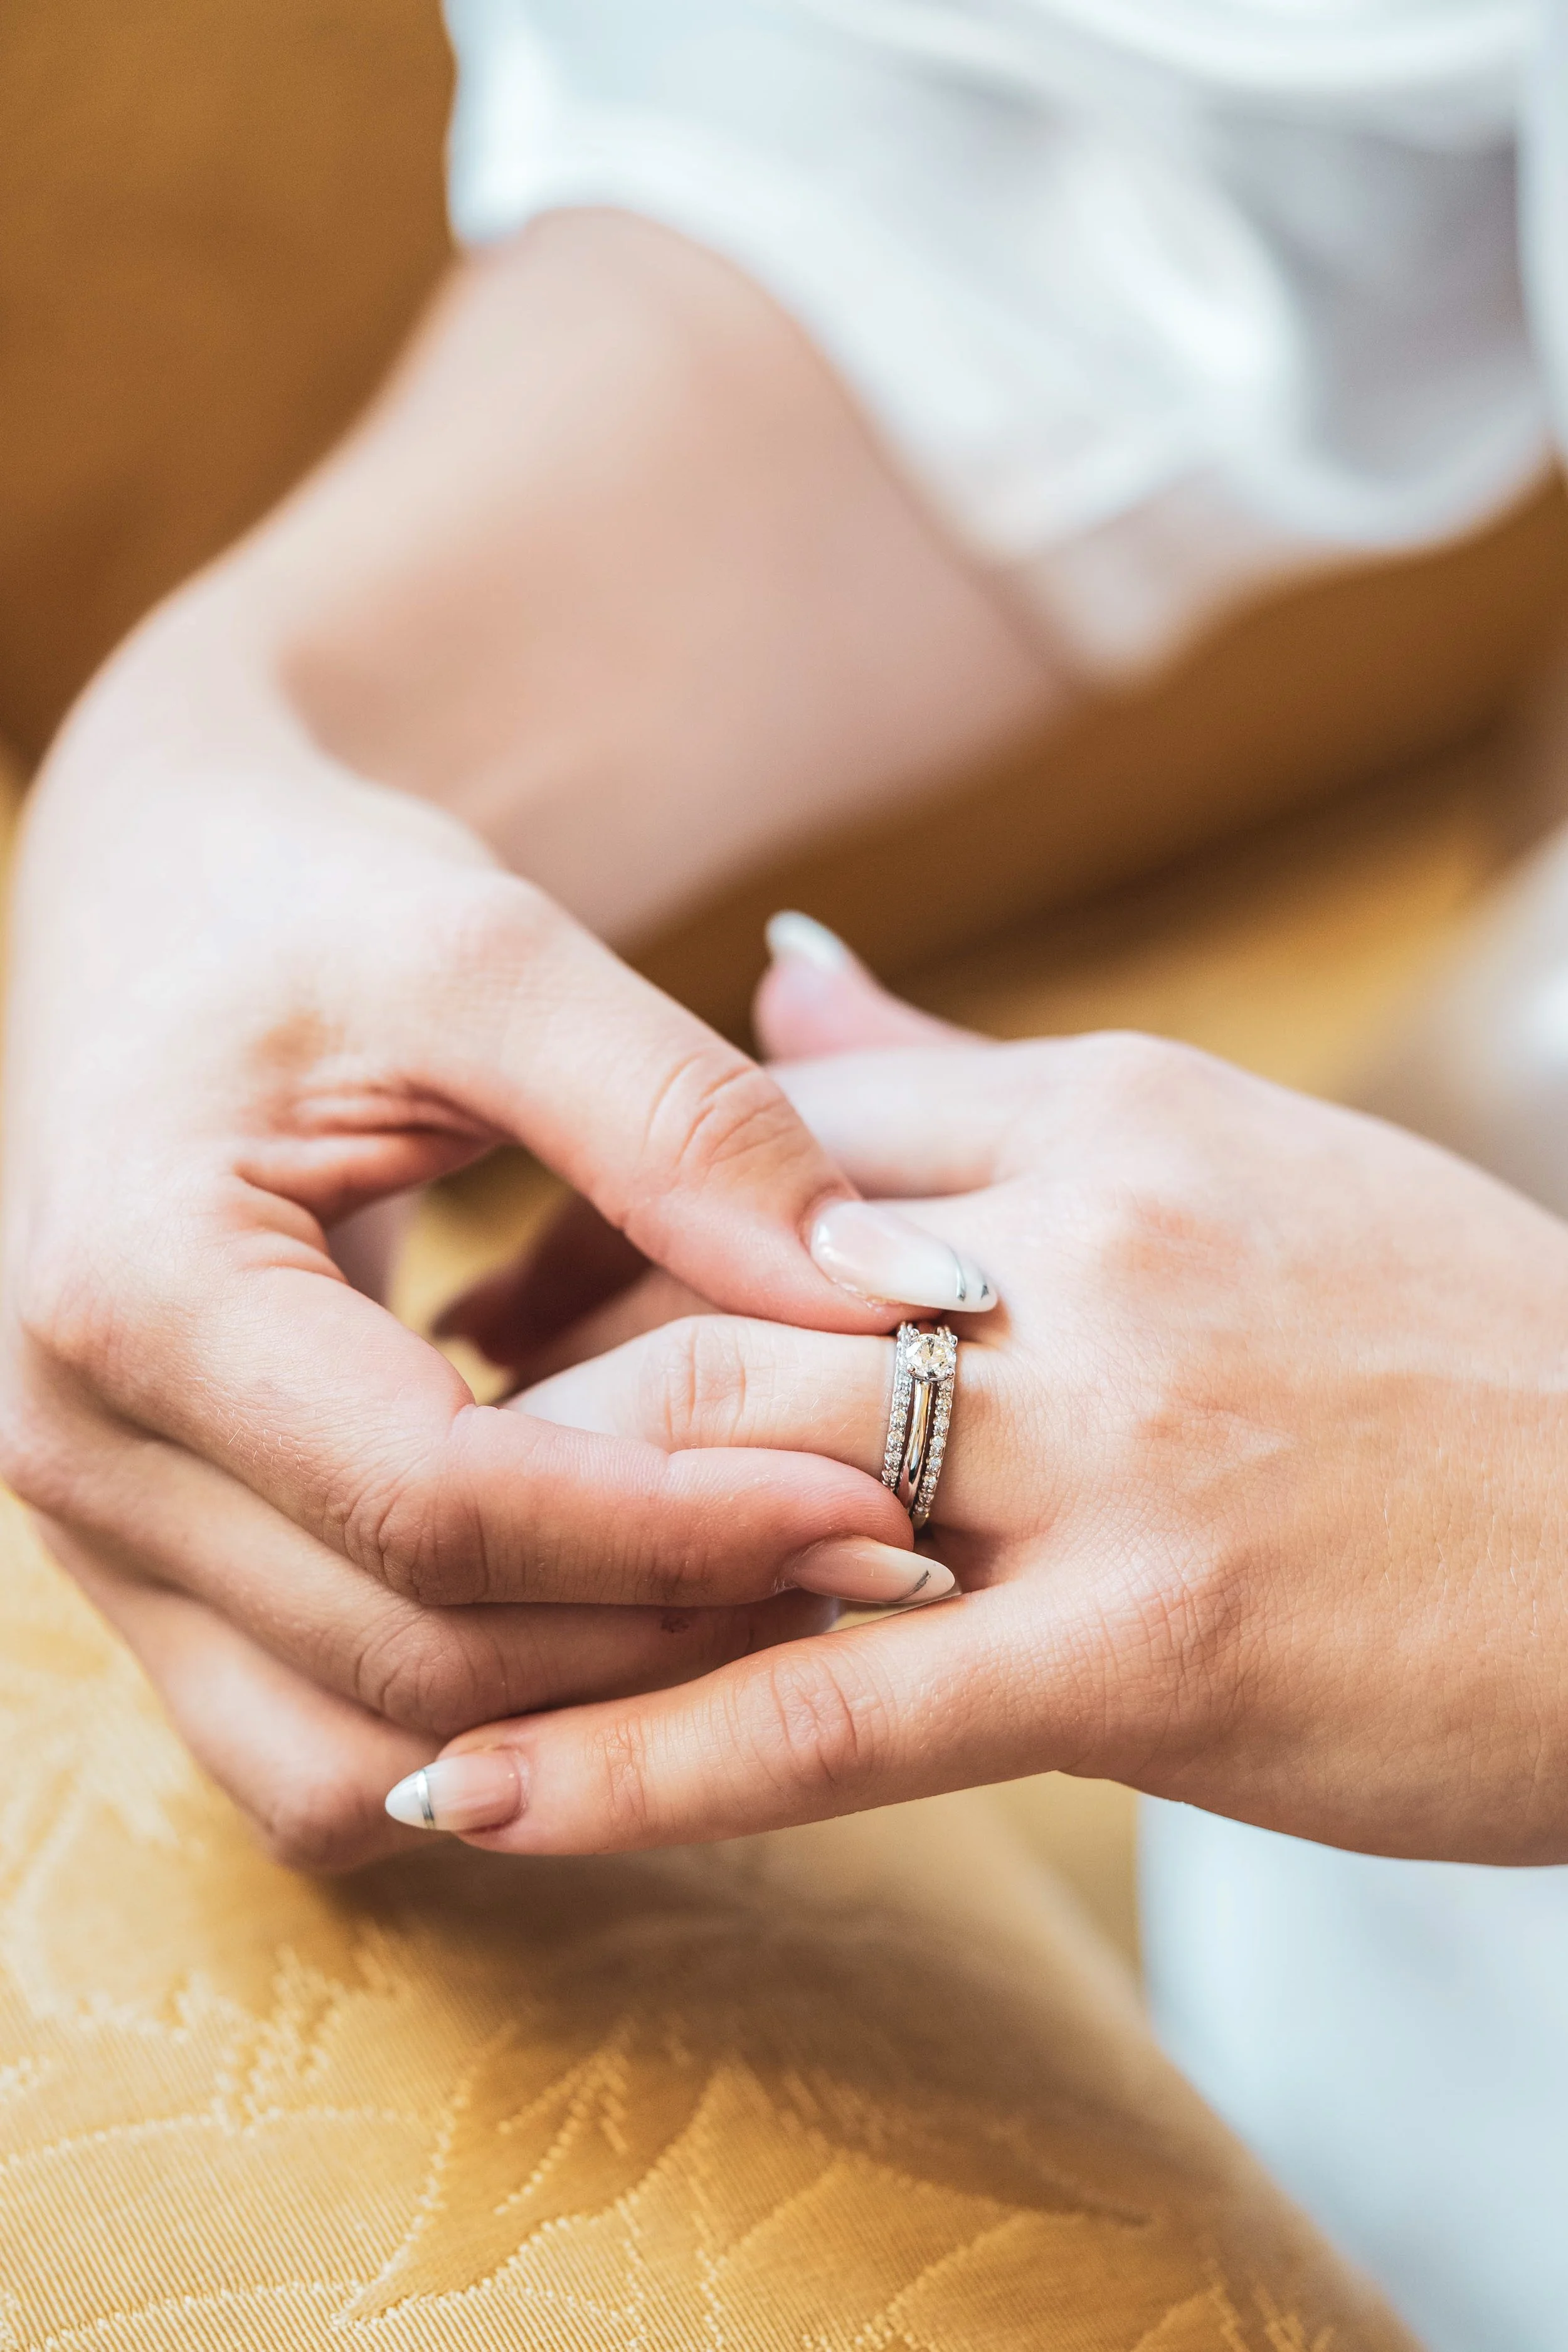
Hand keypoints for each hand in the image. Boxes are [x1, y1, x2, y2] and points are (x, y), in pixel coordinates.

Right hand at [0, 657, 941, 1870]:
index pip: (441, 1505)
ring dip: (585, 1722)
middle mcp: (80, 1449)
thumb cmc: (301, 907)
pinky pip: (312, 1745)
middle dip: (666, 1640)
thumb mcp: (489, 955)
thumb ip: (691, 1123)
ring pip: (357, 1754)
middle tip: (873, 1563)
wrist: (146, 915)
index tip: (881, 1504)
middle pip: (411, 1658)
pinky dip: (483, 1729)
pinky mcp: (149, 1569)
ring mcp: (96, 1533)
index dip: (682, 1531)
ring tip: (771, 1603)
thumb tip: (914, 1299)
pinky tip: (629, 1622)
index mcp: (139, 1289)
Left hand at [399, 941, 1567, 1866]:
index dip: (593, 1207)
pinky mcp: (1151, 1646)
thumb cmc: (1459, 1353)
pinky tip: (474, 1805)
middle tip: (405, 1440)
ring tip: (384, 1599)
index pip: (763, 1130)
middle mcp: (1089, 1250)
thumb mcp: (1226, 1150)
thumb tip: (790, 972)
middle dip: (532, 1367)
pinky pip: (832, 1709)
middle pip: (710, 1280)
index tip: (493, 1287)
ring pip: (737, 1465)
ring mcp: (1119, 1446)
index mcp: (1105, 1115)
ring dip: (533, 1540)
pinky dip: (633, 1763)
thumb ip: (982, 1079)